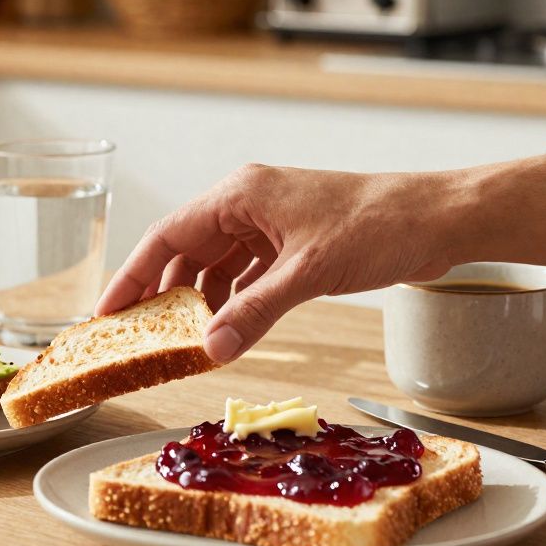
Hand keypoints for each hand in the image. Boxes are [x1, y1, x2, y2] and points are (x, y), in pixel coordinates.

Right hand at [94, 164, 457, 363]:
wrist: (437, 219)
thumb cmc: (378, 226)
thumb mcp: (308, 274)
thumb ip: (255, 313)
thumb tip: (211, 350)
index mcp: (240, 195)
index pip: (167, 236)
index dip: (132, 276)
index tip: (108, 312)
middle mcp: (247, 204)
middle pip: (186, 251)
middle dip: (164, 295)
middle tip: (141, 336)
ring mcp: (270, 223)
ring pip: (216, 265)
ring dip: (201, 302)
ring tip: (184, 341)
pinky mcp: (292, 243)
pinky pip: (246, 274)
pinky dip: (234, 302)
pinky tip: (227, 329)